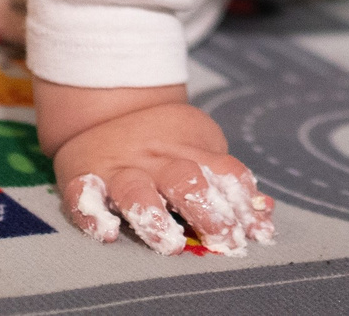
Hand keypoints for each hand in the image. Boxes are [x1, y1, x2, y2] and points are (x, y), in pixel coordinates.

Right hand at [37, 80, 274, 255]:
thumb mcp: (200, 148)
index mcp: (190, 150)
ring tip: (168, 241)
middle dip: (206, 211)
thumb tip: (265, 214)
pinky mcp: (83, 177)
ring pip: (136, 190)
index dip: (242, 203)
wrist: (104, 107)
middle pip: (185, 180)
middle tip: (222, 238)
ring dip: (153, 215)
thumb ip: (229, 184)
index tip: (254, 232)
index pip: (223, 174)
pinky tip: (107, 232)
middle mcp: (156, 159)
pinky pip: (84, 195)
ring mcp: (119, 168)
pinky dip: (92, 214)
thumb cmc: (163, 141)